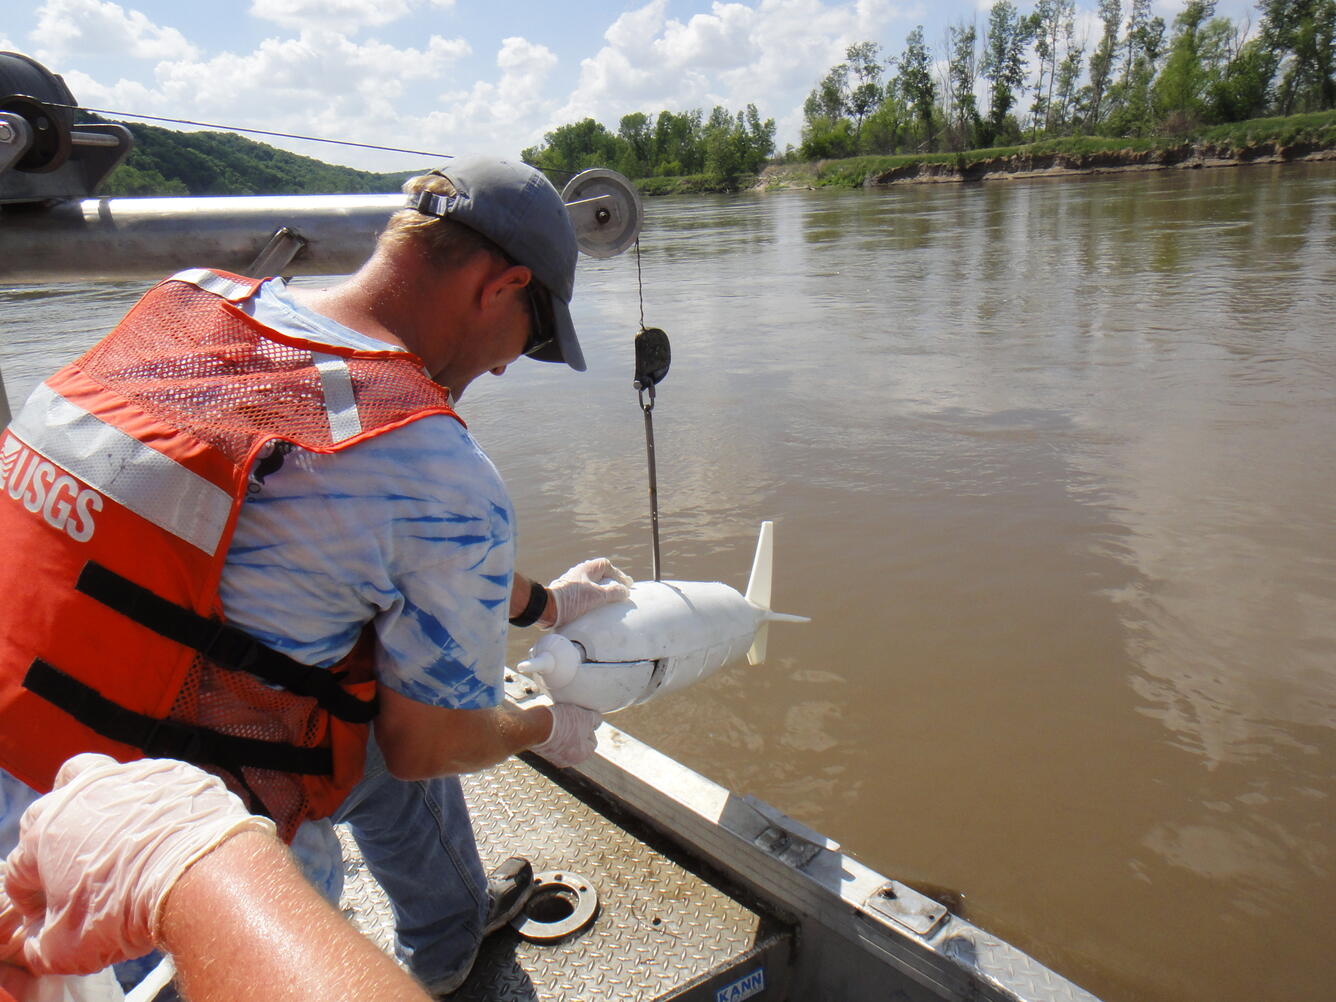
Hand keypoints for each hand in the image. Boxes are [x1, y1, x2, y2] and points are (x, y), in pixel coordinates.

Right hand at [2, 753, 274, 974]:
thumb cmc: (126, 908)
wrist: (200, 874)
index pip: (22, 867)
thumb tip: (42, 942)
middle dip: (67, 827)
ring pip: (117, 782)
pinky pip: (167, 788)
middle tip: (86, 862)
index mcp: (45, 828)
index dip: (35, 899)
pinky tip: (176, 836)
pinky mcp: (181, 773)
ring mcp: (136, 776)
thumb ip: (42, 943)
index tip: (54, 917)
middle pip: (63, 800)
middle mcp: (86, 789)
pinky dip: (167, 809)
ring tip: (136, 844)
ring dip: (121, 810)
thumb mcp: (65, 949)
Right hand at [531, 704, 602, 766]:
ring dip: (563, 727)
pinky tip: (549, 720)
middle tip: (571, 716)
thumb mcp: (586, 717)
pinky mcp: (540, 750)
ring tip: (559, 717)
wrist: (533, 726)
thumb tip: (597, 720)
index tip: (582, 717)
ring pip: (563, 738)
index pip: (592, 741)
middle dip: (576, 727)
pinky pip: (550, 738)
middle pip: (577, 741)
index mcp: (581, 756)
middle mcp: (567, 760)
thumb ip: (596, 719)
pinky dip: (551, 729)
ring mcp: (552, 756)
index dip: (590, 727)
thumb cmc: (562, 723)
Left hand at [544, 558, 632, 628]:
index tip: (626, 584)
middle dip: (610, 583)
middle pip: (599, 575)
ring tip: (609, 602)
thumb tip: (625, 591)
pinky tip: (595, 608)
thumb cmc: (571, 600)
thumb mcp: (597, 596)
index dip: (618, 573)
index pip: (605, 565)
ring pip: (591, 585)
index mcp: (586, 569)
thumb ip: (613, 592)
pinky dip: (593, 599)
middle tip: (619, 592)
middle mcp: (578, 574)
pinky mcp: (568, 596)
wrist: (548, 609)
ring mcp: (572, 585)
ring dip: (602, 591)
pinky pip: (585, 594)